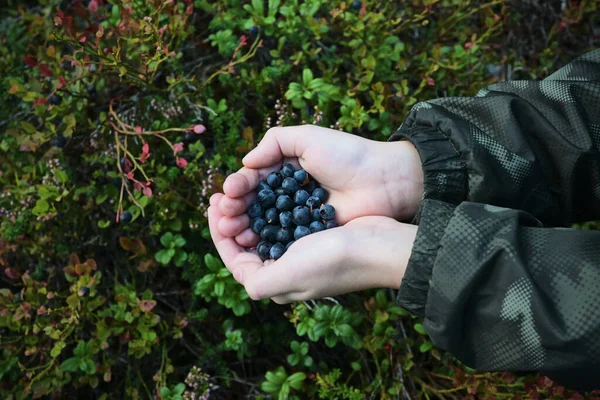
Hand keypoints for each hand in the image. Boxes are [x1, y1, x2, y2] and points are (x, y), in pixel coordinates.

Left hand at [208, 193, 416, 303]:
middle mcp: (286, 270)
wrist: (379, 246)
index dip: (218, 233)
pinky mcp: (316, 235)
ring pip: (264, 229)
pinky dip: (271, 204)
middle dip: (233, 219)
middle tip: (222, 194)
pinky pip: (284, 219)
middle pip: (248, 244)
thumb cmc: (334, 260)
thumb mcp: (289, 275)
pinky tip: (267, 189)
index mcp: (276, 283)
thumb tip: (242, 279)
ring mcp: (301, 253)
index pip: (235, 260)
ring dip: (249, 209)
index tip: (213, 204)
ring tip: (240, 189)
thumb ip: (257, 281)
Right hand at [215, 125, 422, 246]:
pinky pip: (283, 237)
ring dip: (245, 226)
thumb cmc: (348, 155)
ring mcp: (300, 215)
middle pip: (254, 203)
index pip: (254, 180)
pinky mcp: (311, 233)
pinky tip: (252, 241)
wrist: (384, 180)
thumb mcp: (309, 138)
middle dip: (236, 209)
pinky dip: (266, 239)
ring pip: (264, 222)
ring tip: (231, 230)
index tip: (227, 194)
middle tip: (224, 216)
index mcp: (286, 169)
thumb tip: (246, 163)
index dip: (238, 187)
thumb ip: (274, 142)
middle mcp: (290, 193)